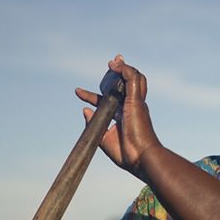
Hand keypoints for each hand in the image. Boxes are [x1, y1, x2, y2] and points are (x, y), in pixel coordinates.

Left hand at [76, 55, 160, 179]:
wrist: (141, 158)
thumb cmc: (128, 154)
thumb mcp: (104, 138)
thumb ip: (94, 123)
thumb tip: (85, 110)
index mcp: (125, 116)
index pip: (109, 100)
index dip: (92, 95)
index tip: (77, 92)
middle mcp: (132, 107)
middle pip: (127, 84)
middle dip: (119, 72)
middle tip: (110, 64)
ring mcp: (135, 103)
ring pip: (135, 78)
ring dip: (124, 68)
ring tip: (113, 62)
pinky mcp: (136, 100)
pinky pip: (132, 78)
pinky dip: (125, 70)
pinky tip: (115, 66)